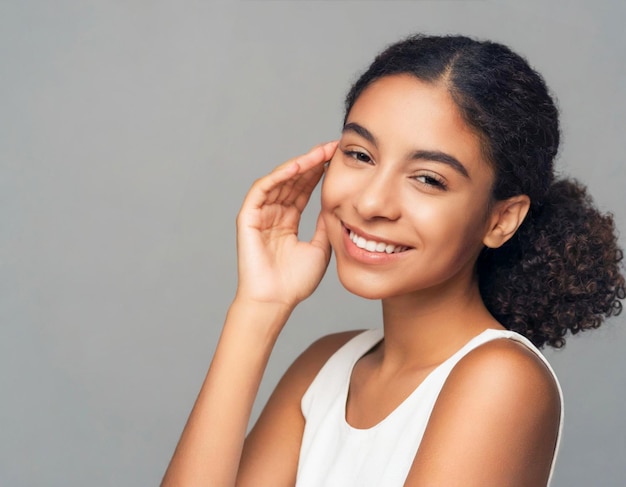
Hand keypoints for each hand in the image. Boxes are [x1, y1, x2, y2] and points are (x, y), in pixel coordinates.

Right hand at [235, 141, 337, 309]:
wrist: (276, 300)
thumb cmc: (295, 282)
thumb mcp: (320, 248)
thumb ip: (324, 224)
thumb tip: (336, 205)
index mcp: (287, 221)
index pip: (303, 189)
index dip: (319, 173)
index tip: (338, 159)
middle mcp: (273, 214)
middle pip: (293, 181)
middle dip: (313, 163)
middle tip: (332, 147)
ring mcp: (260, 214)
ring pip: (279, 181)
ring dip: (299, 165)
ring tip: (319, 153)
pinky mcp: (248, 217)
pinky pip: (262, 190)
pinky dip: (278, 176)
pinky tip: (297, 167)